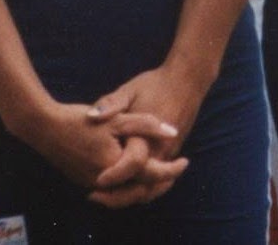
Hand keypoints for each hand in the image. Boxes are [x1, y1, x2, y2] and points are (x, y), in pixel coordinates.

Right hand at [20, 98, 186, 208]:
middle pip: (141, 192)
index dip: (172, 170)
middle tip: (176, 169)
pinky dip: (129, 185)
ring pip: (127, 194)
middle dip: (161, 183)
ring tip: (161, 172)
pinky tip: (135, 170)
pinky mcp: (85, 182)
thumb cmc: (81, 120)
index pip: (152, 176)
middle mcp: (106, 184)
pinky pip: (114, 191)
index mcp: (117, 168)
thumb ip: (146, 125)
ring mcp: (94, 186)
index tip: (185, 162)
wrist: (44, 128)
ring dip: (146, 186)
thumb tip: (173, 132)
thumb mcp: (117, 118)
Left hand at [85, 61, 209, 202]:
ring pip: (152, 188)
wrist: (187, 80)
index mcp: (146, 137)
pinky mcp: (172, 152)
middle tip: (94, 196)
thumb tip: (90, 117)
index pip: (129, 167)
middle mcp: (159, 151)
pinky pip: (159, 180)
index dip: (112, 178)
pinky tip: (126, 184)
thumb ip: (111, 104)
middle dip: (118, 197)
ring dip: (130, 196)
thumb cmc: (156, 84)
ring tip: (107, 196)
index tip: (94, 181)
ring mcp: (168, 154)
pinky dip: (143, 188)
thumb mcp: (130, 90)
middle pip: (141, 188)